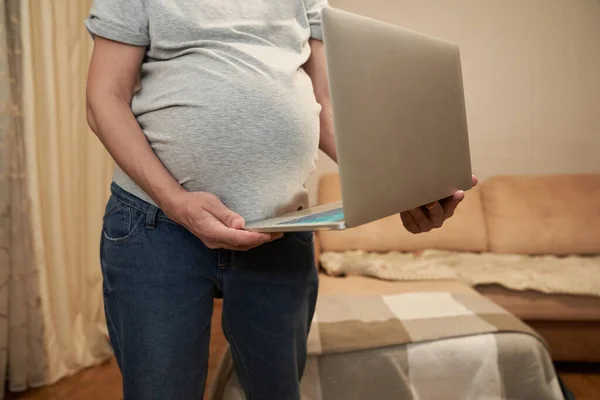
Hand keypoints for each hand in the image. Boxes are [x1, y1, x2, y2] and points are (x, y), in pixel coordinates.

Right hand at [165, 191, 281, 250]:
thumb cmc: (194, 202)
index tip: (268, 234)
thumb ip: (226, 215)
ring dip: (255, 242)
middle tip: (278, 233)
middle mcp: (215, 241)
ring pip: (239, 246)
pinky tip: (256, 235)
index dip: (255, 237)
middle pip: (242, 245)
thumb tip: (240, 225)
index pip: (238, 238)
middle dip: (260, 240)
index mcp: (213, 231)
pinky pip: (235, 244)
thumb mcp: (210, 203)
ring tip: (271, 234)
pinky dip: (247, 241)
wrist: (178, 207)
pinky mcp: (216, 241)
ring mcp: (215, 243)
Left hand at [401, 175, 477, 233]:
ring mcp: (426, 225)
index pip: (453, 204)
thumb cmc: (430, 193)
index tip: (459, 192)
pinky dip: (407, 216)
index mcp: (448, 209)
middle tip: (431, 201)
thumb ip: (456, 182)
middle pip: (438, 214)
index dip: (455, 200)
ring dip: (417, 212)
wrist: (411, 202)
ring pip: (422, 220)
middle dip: (434, 208)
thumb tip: (474, 179)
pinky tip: (405, 208)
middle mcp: (438, 220)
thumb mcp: (440, 188)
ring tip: (412, 203)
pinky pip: (410, 223)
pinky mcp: (413, 228)